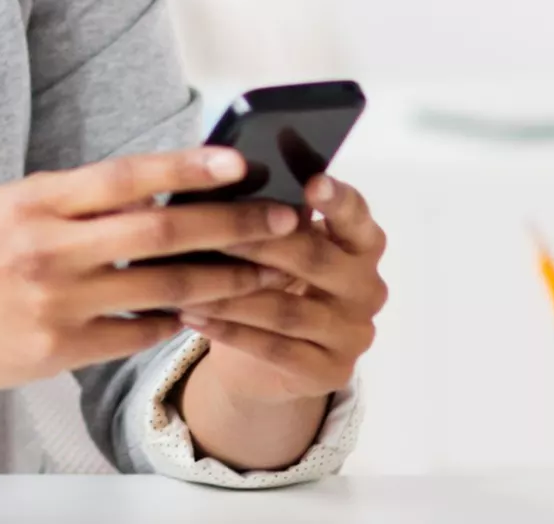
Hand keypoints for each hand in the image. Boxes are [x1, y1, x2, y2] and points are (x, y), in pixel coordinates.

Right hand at [0, 147, 306, 389]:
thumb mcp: (16, 204)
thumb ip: (81, 197)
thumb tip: (164, 185)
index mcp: (38, 200)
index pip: (125, 175)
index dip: (185, 167)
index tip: (238, 161)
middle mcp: (48, 247)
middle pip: (159, 231)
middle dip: (232, 226)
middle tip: (284, 221)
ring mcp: (56, 301)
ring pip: (161, 287)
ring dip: (223, 280)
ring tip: (267, 273)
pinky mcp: (59, 347)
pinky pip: (137, 332)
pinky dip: (175, 319)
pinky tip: (203, 311)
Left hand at [180, 173, 386, 407]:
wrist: (269, 364)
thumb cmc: (273, 285)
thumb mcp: (280, 250)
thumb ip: (273, 221)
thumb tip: (227, 180)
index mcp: (362, 247)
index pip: (357, 219)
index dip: (338, 201)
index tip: (314, 183)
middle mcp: (366, 289)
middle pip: (316, 261)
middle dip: (262, 244)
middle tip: (215, 233)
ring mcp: (352, 335)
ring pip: (288, 311)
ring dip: (232, 295)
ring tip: (187, 281)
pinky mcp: (330, 373)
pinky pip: (274, 349)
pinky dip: (229, 331)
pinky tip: (192, 315)